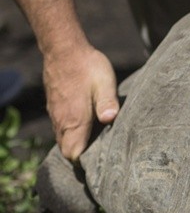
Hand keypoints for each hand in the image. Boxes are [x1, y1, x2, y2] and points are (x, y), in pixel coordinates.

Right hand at [43, 44, 118, 160]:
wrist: (64, 49)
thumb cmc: (87, 66)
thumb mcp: (105, 83)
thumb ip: (108, 102)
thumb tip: (110, 119)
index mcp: (74, 120)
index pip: (73, 154)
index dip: (85, 162)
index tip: (101, 163)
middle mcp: (62, 121)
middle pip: (68, 151)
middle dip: (82, 157)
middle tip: (103, 155)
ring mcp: (56, 115)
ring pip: (64, 140)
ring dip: (77, 145)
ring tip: (98, 143)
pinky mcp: (55, 108)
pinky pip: (62, 129)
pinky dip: (73, 134)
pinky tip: (89, 127)